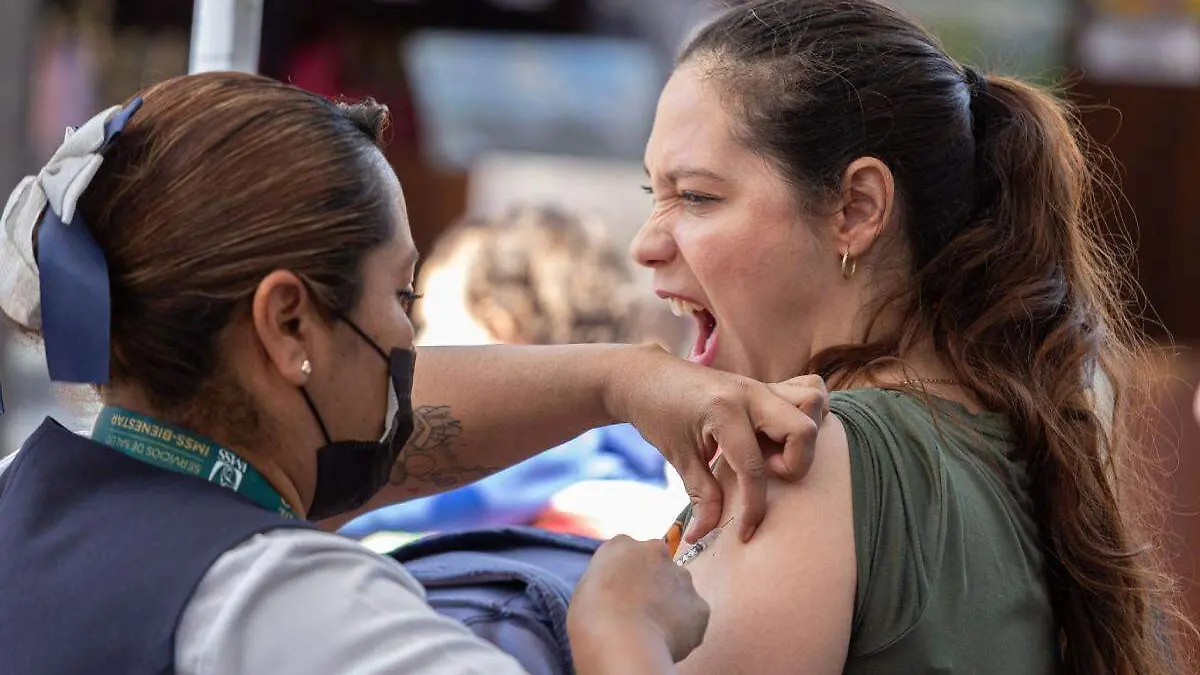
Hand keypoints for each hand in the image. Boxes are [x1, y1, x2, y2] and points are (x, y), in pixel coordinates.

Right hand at [568, 536, 709, 663]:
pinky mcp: (699, 605)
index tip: (622, 593)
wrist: (622, 640)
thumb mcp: (588, 586)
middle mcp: (657, 551)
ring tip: (653, 629)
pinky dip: (684, 627)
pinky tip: (667, 639)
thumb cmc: (593, 616)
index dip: (627, 574)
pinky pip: (693, 616)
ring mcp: (682, 577)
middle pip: (659, 566)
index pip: (629, 552)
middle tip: (639, 611)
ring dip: (670, 604)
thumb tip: (617, 590)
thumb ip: (608, 578)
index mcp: (623, 544)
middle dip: (653, 584)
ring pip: (679, 589)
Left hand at [605, 344, 828, 542]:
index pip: (755, 467)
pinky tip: (781, 433)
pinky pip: (806, 388)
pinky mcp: (766, 385)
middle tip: (763, 472)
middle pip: (803, 429)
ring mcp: (761, 385)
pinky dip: (805, 412)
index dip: (754, 507)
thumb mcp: (678, 457)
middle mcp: (750, 394)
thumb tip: (705, 534)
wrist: (646, 376)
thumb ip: (700, 495)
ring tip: (773, 450)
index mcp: (724, 412)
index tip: (746, 532)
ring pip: (812, 401)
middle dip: (793, 464)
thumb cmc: (658, 414)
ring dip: (802, 436)